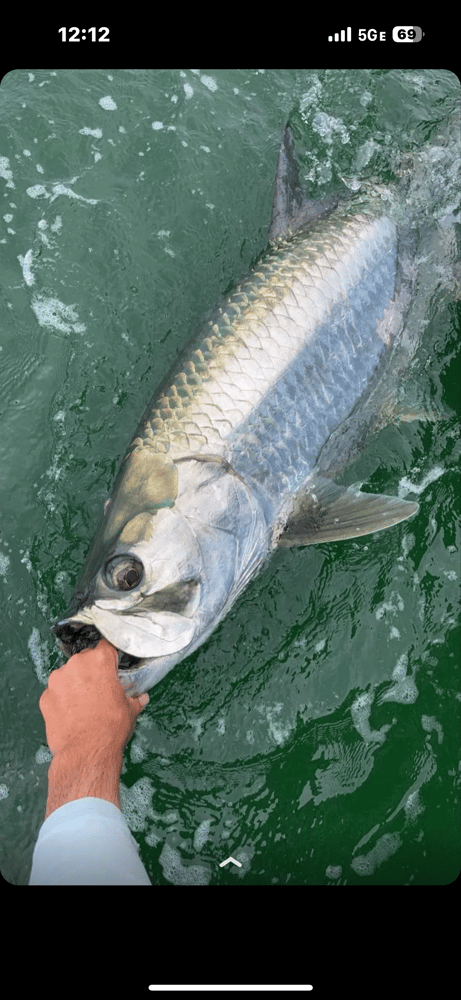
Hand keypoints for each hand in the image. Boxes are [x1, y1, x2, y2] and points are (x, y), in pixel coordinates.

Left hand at [40, 639, 148, 760]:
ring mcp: (57, 680)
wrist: (87, 752)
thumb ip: (135, 699)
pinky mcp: (45, 696)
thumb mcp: (131, 710)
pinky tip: (71, 713)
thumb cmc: (110, 728)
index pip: (106, 647)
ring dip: (75, 684)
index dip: (110, 658)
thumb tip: (142, 698)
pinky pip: (55, 692)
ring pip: (68, 675)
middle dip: (91, 672)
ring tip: (84, 704)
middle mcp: (76, 664)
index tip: (112, 667)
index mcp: (100, 661)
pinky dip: (62, 699)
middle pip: (85, 660)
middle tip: (99, 690)